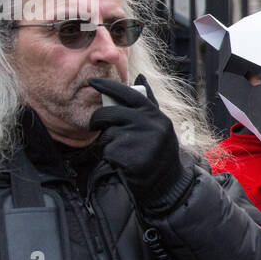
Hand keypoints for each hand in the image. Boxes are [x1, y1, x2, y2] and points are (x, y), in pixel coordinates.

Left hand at [87, 76, 189, 209]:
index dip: (109, 86)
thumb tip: (140, 76)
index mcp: (154, 115)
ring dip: (107, 142)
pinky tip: (122, 162)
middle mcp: (147, 125)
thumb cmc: (160, 151)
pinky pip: (106, 150)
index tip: (93, 81)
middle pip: (109, 113)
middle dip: (98, 119)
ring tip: (122, 150)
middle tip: (96, 124)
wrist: (167, 183)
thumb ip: (149, 101)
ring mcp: (136, 141)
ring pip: (106, 134)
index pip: (128, 93)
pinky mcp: (125, 157)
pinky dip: (109, 156)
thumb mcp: (160, 124)